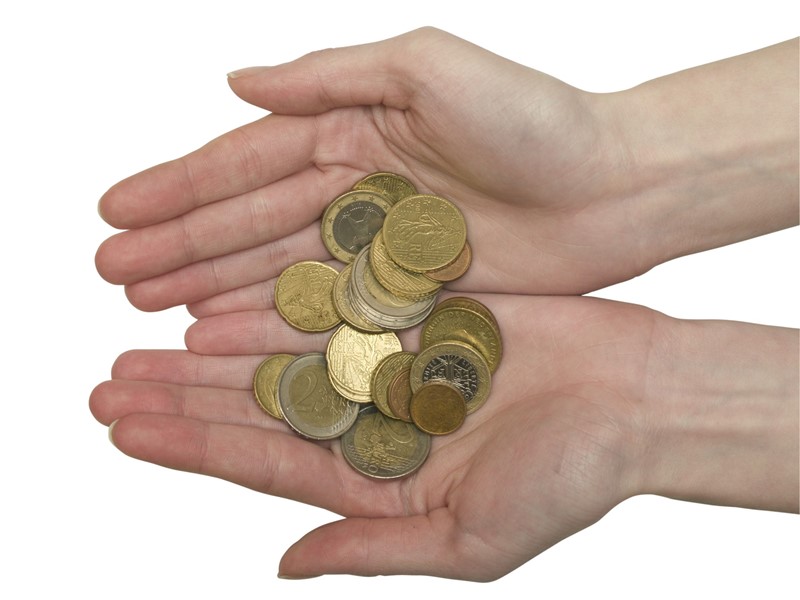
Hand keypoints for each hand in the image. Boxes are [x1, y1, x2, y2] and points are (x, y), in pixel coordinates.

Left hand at [90, 292, 798, 579]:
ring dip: (213, 350)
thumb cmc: (572, 478)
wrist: (639, 401)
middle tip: (106, 384)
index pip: (260, 462)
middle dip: (178, 399)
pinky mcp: (416, 319)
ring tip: (144, 345)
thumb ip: (374, 550)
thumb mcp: (471, 541)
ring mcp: (391, 365)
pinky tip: (227, 302)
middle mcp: (373, 420)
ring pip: (282, 355)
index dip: (187, 446)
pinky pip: (334, 308)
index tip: (122, 428)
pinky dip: (281, 306)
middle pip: (254, 408)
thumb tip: (287, 565)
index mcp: (378, 480)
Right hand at [96, 27, 665, 312]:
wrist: (614, 185)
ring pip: (276, 270)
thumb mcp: (426, 68)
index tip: (115, 212)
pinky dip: (273, 322)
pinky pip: (326, 308)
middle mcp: (354, 187)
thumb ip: (330, 75)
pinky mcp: (407, 289)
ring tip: (149, 309)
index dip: (178, 188)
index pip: (245, 163)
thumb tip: (236, 81)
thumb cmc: (533, 119)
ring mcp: (377, 243)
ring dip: (211, 288)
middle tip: (112, 275)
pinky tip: (225, 334)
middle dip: (179, 246)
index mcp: (351, 129)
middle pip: (249, 223)